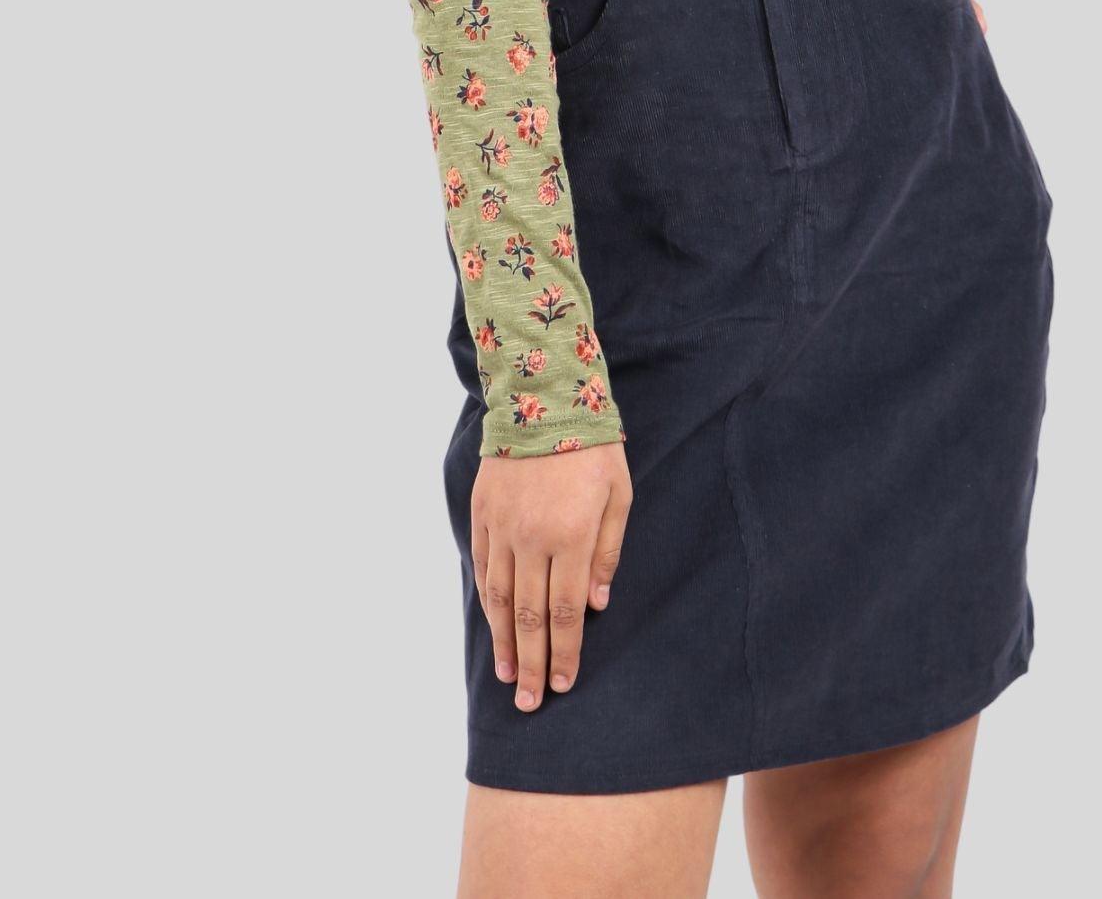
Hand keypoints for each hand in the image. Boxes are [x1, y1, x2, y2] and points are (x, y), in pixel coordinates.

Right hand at [471, 440, 633, 712]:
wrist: (543, 397)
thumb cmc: (593, 447)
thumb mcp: (618, 495)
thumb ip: (608, 551)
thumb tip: (597, 604)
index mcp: (571, 535)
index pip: (566, 612)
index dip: (564, 653)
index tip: (562, 684)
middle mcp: (532, 538)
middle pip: (531, 616)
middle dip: (532, 664)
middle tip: (530, 703)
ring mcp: (502, 528)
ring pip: (501, 599)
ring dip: (504, 642)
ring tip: (507, 677)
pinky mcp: (482, 514)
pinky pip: (483, 569)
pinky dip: (487, 603)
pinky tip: (493, 626)